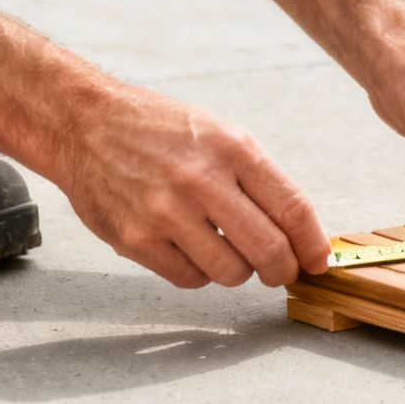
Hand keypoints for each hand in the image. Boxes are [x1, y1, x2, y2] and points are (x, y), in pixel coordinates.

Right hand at [58, 84, 330, 288]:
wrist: (85, 124)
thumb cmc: (160, 130)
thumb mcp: (221, 134)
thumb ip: (259, 179)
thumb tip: (299, 233)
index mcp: (232, 148)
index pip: (292, 207)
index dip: (313, 243)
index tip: (319, 261)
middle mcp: (201, 179)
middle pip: (268, 249)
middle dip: (282, 269)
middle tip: (280, 272)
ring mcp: (166, 212)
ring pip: (231, 272)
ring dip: (237, 271)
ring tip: (226, 250)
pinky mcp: (135, 239)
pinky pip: (189, 279)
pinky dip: (198, 273)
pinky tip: (190, 249)